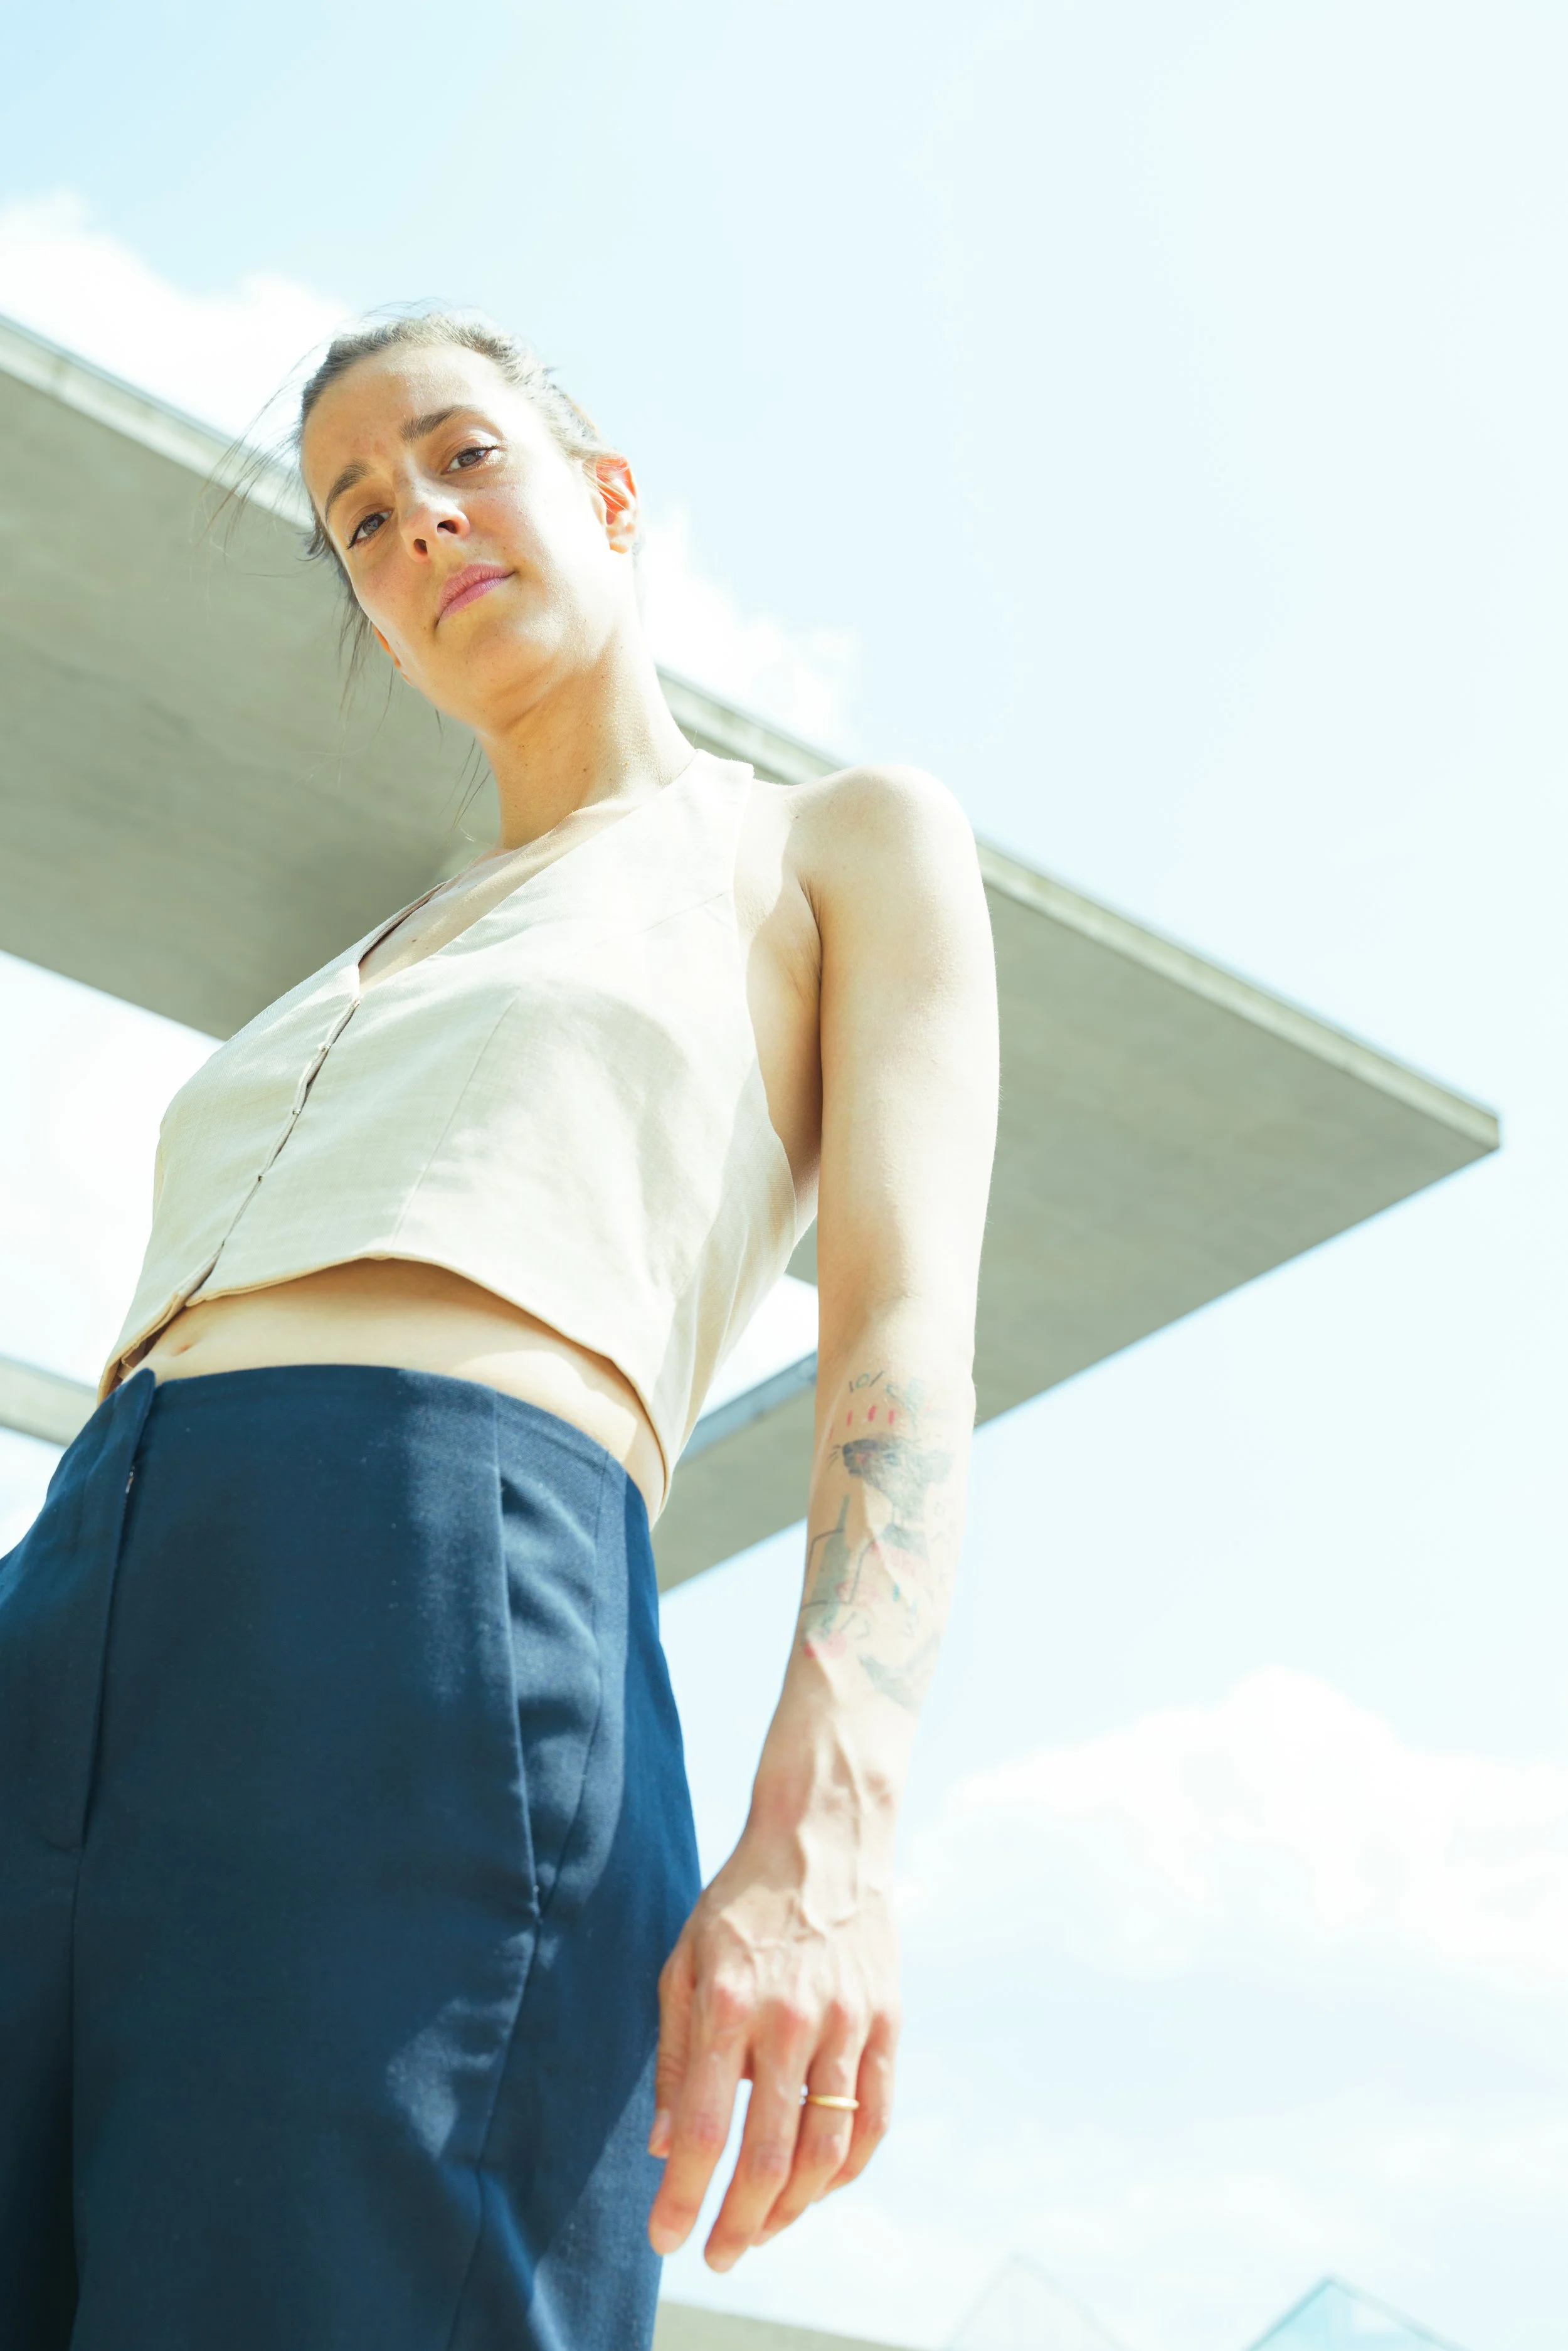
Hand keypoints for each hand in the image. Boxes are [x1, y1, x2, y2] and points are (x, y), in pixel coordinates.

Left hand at [646, 1824, 898, 2270]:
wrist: (823, 1835)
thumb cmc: (742, 1901)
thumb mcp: (685, 1961)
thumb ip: (678, 2056)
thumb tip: (668, 2145)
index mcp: (730, 2002)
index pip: (706, 2128)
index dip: (684, 2196)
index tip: (665, 2240)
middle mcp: (790, 2017)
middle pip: (767, 2155)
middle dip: (738, 2223)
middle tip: (718, 2255)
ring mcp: (847, 2022)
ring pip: (826, 2150)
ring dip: (792, 2208)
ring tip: (762, 2231)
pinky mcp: (887, 2022)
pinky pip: (874, 2119)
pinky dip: (847, 2169)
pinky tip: (817, 2188)